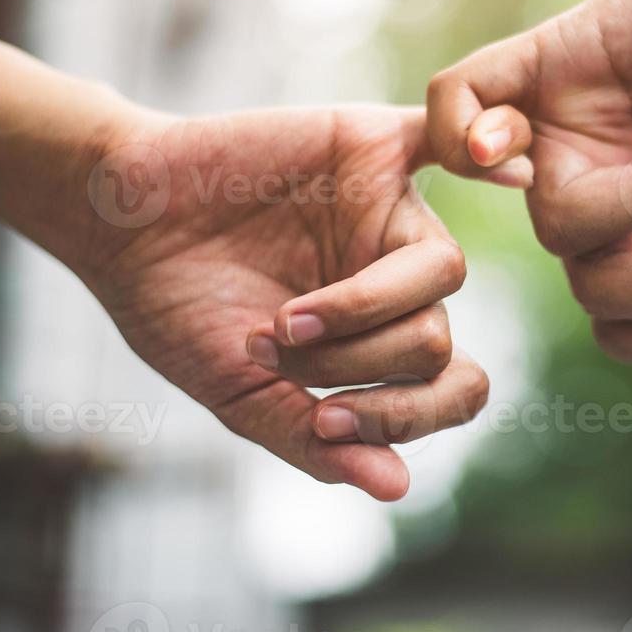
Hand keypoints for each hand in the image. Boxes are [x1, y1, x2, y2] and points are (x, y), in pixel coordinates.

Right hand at [73, 106, 484, 500]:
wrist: (116, 222)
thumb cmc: (173, 309)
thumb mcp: (239, 394)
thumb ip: (312, 441)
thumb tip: (397, 490)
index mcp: (380, 340)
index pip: (451, 388)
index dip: (404, 418)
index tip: (327, 421)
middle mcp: (397, 278)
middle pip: (439, 338)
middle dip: (357, 364)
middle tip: (278, 351)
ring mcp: (389, 213)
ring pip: (445, 272)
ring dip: (364, 311)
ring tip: (286, 320)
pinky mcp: (371, 147)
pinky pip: (450, 141)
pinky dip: (490, 153)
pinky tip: (515, 173)